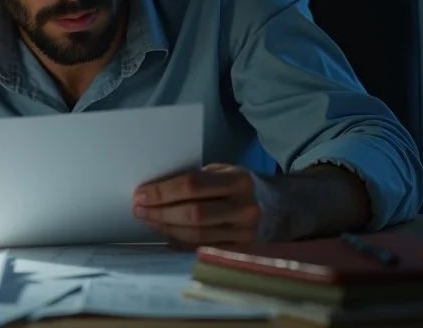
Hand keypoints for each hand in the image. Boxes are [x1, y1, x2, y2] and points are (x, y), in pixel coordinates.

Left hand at [132, 163, 294, 245]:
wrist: (283, 207)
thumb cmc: (242, 185)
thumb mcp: (225, 172)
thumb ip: (197, 179)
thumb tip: (156, 190)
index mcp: (238, 180)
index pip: (191, 186)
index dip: (162, 192)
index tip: (140, 194)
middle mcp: (244, 208)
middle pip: (192, 214)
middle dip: (160, 213)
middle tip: (139, 210)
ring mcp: (245, 233)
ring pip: (196, 235)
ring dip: (166, 229)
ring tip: (149, 221)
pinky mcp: (242, 250)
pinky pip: (204, 249)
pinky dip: (181, 243)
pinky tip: (166, 236)